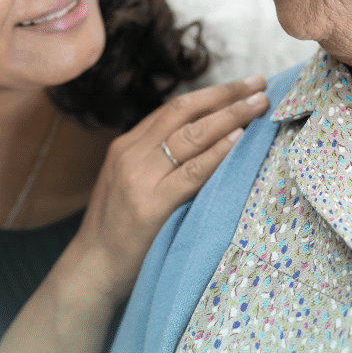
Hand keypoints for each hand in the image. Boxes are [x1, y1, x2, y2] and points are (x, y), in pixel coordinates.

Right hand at [76, 74, 269, 301]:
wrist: (91, 269)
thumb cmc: (119, 232)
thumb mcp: (130, 185)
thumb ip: (156, 162)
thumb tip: (206, 142)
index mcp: (126, 147)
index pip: (173, 109)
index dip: (210, 94)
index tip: (242, 85)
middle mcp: (131, 155)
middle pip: (184, 113)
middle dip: (225, 95)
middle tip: (260, 83)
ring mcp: (139, 178)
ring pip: (190, 135)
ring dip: (230, 116)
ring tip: (259, 104)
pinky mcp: (151, 205)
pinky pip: (191, 172)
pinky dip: (217, 152)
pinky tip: (239, 138)